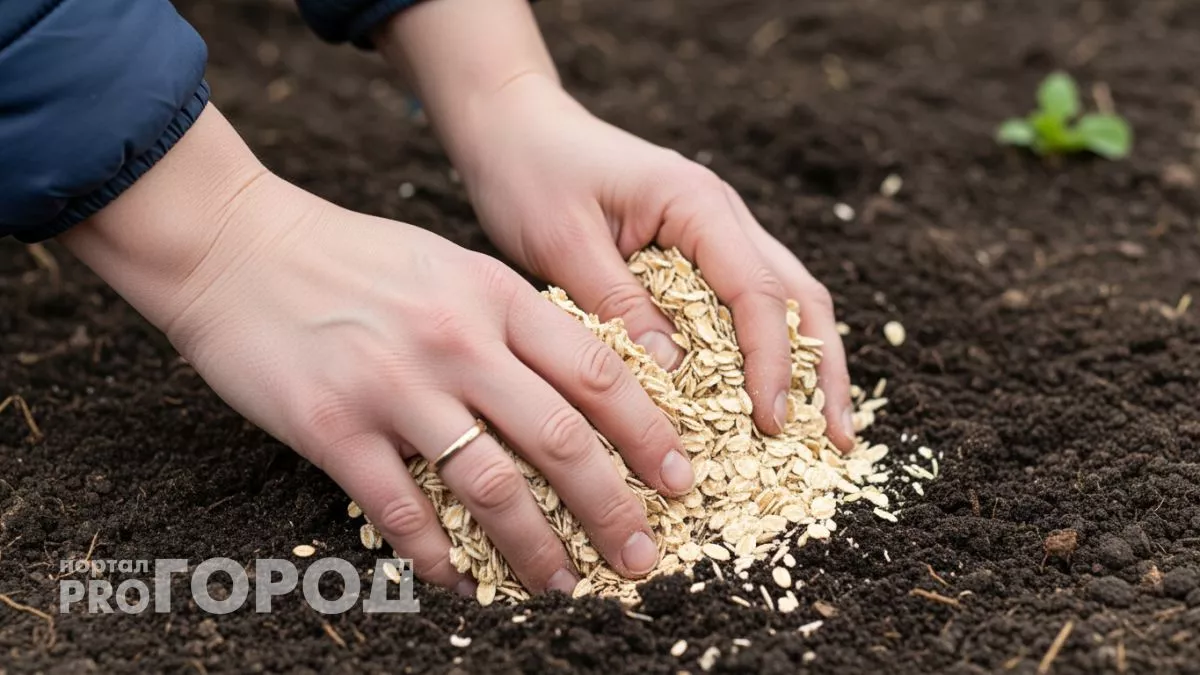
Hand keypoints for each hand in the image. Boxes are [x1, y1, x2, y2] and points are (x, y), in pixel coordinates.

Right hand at [62, 106, 692, 594]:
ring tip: (565, 583)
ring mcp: (393, 384)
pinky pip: (401, 509)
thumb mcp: (450, 266)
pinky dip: (437, 555)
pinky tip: (460, 582)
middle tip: (643, 556)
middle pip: (561, 439)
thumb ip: (511, 320)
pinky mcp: (331, 426)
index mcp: (494, 295)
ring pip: (491, 485)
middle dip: (613, 508)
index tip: (680, 481)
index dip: (650, 435)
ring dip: (537, 546)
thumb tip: (579, 385)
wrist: (237, 246)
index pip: (599, 373)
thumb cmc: (352, 258)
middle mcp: (456, 339)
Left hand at [451, 75, 855, 449]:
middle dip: (822, 370)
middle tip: (836, 439)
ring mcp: (715, 231)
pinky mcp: (695, 251)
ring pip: (784, 300)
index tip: (772, 423)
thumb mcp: (564, 244)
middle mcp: (722, 214)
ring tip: (821, 430)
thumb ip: (620, 306)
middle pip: (796, 295)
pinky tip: (766, 394)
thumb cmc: (532, 174)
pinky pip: (745, 304)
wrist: (514, 127)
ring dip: (808, 364)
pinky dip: (766, 350)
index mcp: (696, 204)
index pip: (756, 292)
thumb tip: (677, 375)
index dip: (771, 363)